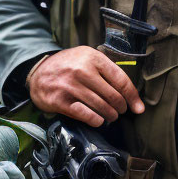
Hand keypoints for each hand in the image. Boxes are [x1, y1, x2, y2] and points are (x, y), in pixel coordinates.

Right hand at [28, 46, 144, 126]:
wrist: (39, 71)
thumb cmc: (69, 65)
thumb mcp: (87, 57)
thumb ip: (106, 69)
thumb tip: (128, 91)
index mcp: (93, 57)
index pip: (120, 79)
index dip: (132, 95)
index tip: (138, 107)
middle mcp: (83, 70)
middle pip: (112, 95)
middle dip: (121, 107)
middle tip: (121, 111)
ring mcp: (71, 86)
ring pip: (100, 106)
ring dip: (110, 115)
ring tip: (111, 116)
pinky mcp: (60, 101)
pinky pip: (85, 114)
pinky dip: (96, 120)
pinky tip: (99, 120)